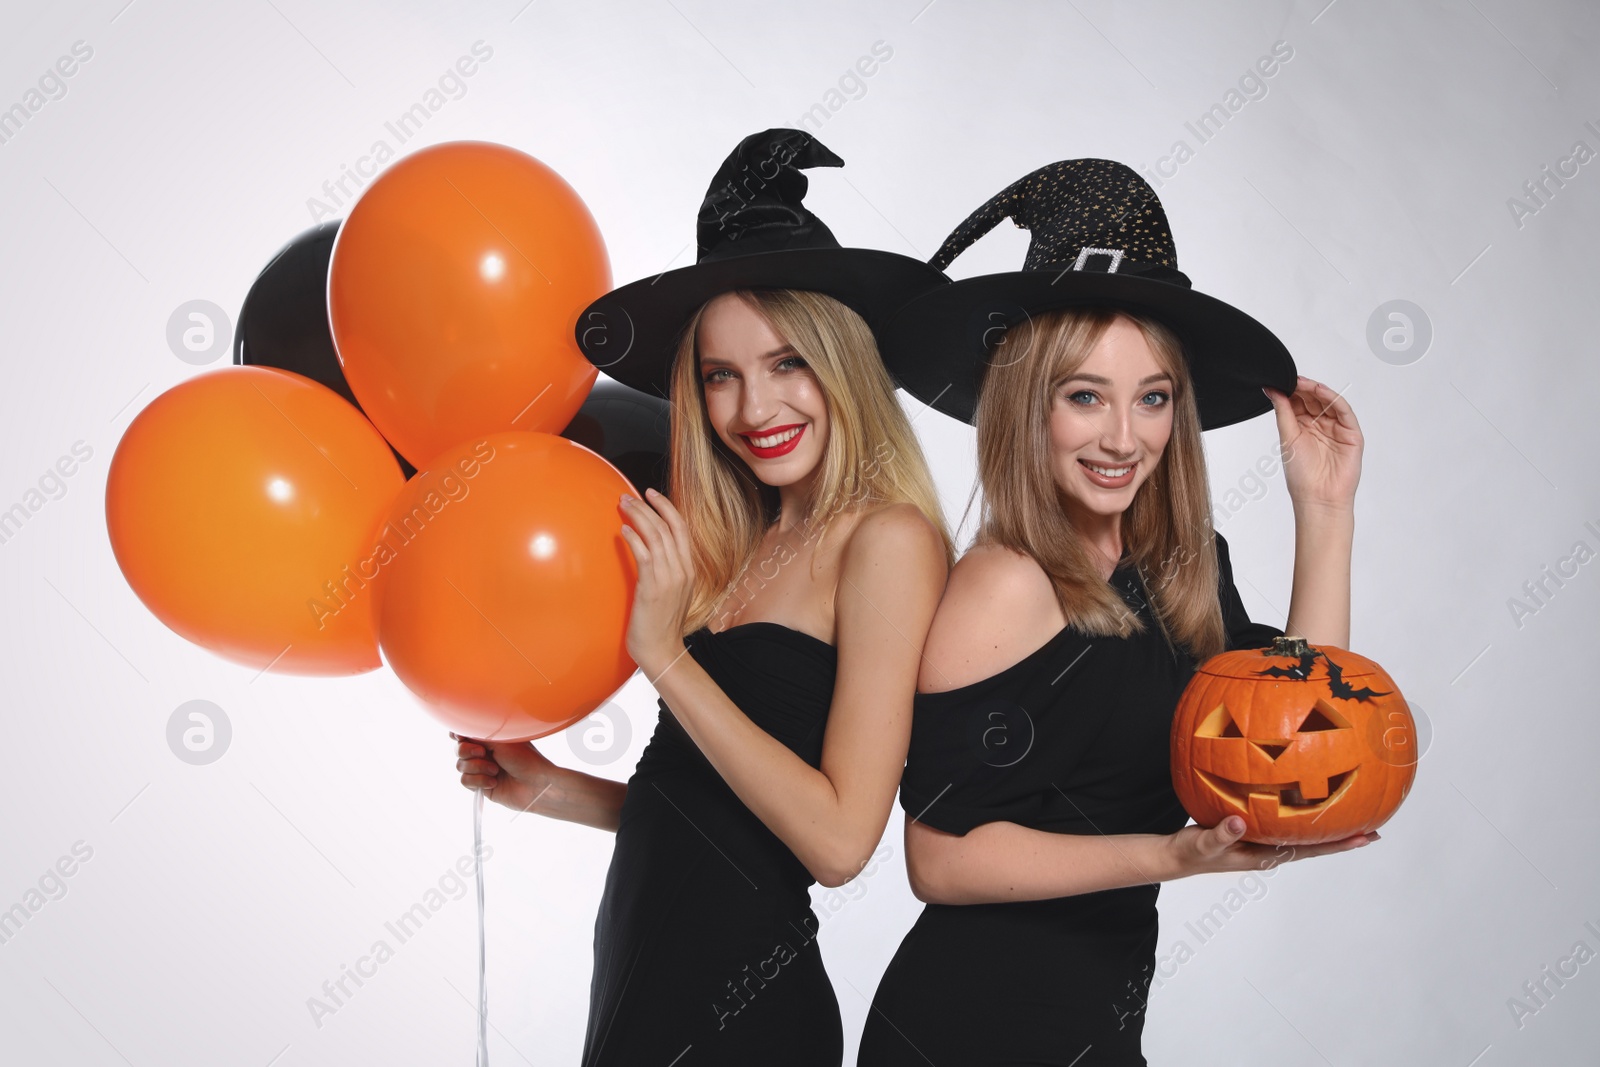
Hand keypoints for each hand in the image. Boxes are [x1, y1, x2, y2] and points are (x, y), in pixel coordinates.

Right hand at [452, 732, 557, 814]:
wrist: (536, 785)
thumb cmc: (525, 759)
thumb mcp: (500, 740)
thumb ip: (478, 734)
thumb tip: (459, 729)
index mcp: (491, 738)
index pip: (465, 733)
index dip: (459, 734)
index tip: (461, 736)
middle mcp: (485, 752)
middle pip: (458, 749)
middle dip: (467, 751)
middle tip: (482, 752)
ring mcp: (482, 769)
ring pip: (460, 766)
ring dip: (478, 768)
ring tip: (496, 770)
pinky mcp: (481, 786)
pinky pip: (465, 781)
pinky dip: (479, 781)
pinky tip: (494, 782)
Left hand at [617, 487, 694, 677]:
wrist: (662, 650)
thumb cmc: (661, 624)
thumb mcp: (671, 592)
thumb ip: (665, 570)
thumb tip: (650, 551)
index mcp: (689, 569)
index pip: (681, 528)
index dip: (667, 508)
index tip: (651, 494)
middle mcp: (682, 570)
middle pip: (668, 527)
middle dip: (648, 506)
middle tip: (629, 495)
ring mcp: (669, 578)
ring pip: (657, 536)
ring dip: (638, 517)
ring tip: (623, 505)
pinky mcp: (653, 587)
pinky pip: (645, 555)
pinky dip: (635, 539)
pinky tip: (624, 530)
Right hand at [1167, 814, 1377, 876]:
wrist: (1177, 855)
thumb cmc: (1192, 853)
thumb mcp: (1203, 845)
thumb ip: (1221, 834)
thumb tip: (1240, 821)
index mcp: (1265, 856)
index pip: (1310, 851)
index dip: (1338, 844)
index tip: (1365, 838)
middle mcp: (1271, 849)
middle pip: (1315, 844)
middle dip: (1343, 837)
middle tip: (1374, 829)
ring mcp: (1264, 840)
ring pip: (1302, 833)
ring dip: (1324, 824)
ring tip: (1350, 811)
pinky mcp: (1255, 829)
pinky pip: (1284, 820)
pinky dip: (1300, 811)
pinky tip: (1304, 796)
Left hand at [1264, 376, 1362, 512]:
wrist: (1318, 498)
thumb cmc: (1301, 475)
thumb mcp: (1287, 438)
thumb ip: (1283, 413)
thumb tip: (1271, 390)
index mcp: (1302, 428)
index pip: (1298, 403)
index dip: (1290, 392)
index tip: (1278, 381)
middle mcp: (1320, 426)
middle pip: (1313, 400)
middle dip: (1301, 388)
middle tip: (1289, 379)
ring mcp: (1336, 429)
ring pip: (1328, 402)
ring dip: (1316, 390)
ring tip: (1302, 383)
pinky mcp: (1351, 433)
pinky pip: (1343, 411)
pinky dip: (1333, 399)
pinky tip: (1320, 391)